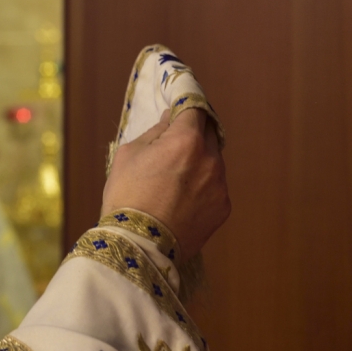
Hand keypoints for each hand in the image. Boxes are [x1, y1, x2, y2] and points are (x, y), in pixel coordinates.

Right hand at [101, 108, 229, 256]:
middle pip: (209, 132)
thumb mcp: (129, 154)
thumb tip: (171, 120)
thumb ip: (155, 132)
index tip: (180, 106)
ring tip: (175, 178)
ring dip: (199, 160)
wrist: (139, 245)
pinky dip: (203, 186)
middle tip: (175, 141)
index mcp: (186, 140)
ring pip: (213, 161)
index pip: (195, 109)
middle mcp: (210, 159)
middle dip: (195, 131)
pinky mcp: (224, 208)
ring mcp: (220, 185)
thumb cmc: (127, 196)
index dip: (187, 105)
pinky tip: (182, 199)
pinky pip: (215, 186)